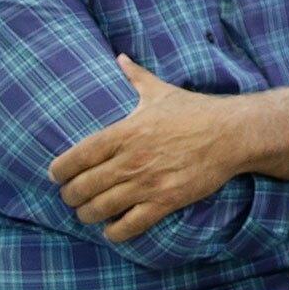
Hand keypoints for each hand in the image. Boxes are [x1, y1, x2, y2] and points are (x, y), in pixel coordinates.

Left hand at [50, 56, 237, 240]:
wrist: (232, 134)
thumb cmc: (196, 111)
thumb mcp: (161, 91)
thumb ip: (135, 76)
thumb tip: (119, 57)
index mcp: (125, 133)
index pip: (76, 157)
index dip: (59, 171)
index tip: (56, 175)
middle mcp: (131, 160)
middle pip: (82, 187)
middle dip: (70, 196)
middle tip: (72, 197)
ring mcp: (148, 183)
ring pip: (100, 209)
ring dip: (87, 214)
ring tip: (88, 213)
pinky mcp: (166, 201)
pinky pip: (130, 225)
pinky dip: (114, 232)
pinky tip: (112, 229)